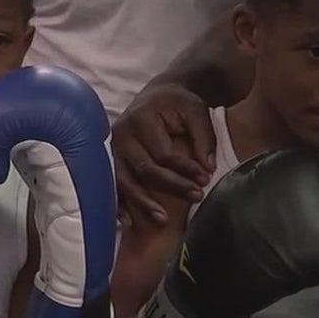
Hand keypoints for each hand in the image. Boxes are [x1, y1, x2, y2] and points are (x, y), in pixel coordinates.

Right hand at [112, 83, 216, 224]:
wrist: (156, 96)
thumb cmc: (178, 104)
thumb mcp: (195, 110)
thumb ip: (203, 137)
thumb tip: (207, 167)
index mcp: (140, 118)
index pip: (162, 152)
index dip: (184, 168)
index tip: (205, 178)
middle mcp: (121, 133)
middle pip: (144, 168)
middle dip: (170, 186)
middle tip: (196, 197)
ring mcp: (112, 148)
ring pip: (124, 180)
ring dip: (142, 202)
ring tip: (162, 220)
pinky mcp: (111, 159)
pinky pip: (113, 184)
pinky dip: (119, 204)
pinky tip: (129, 221)